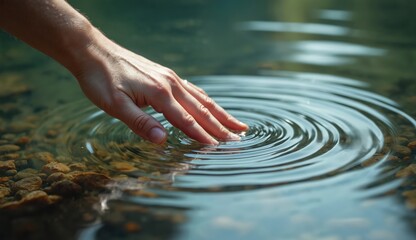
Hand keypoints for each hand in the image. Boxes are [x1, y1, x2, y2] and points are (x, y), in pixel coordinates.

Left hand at [75, 31, 247, 144]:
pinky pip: (193, 90)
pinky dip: (207, 101)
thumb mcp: (114, 105)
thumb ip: (140, 123)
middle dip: (221, 126)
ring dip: (220, 113)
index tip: (218, 148)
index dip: (202, 136)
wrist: (93, 51)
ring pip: (201, 98)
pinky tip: (211, 106)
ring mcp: (170, 77)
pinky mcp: (166, 75)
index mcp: (159, 93)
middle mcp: (170, 83)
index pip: (186, 120)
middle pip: (201, 109)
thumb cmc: (101, 79)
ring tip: (237, 123)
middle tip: (238, 138)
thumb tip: (163, 140)